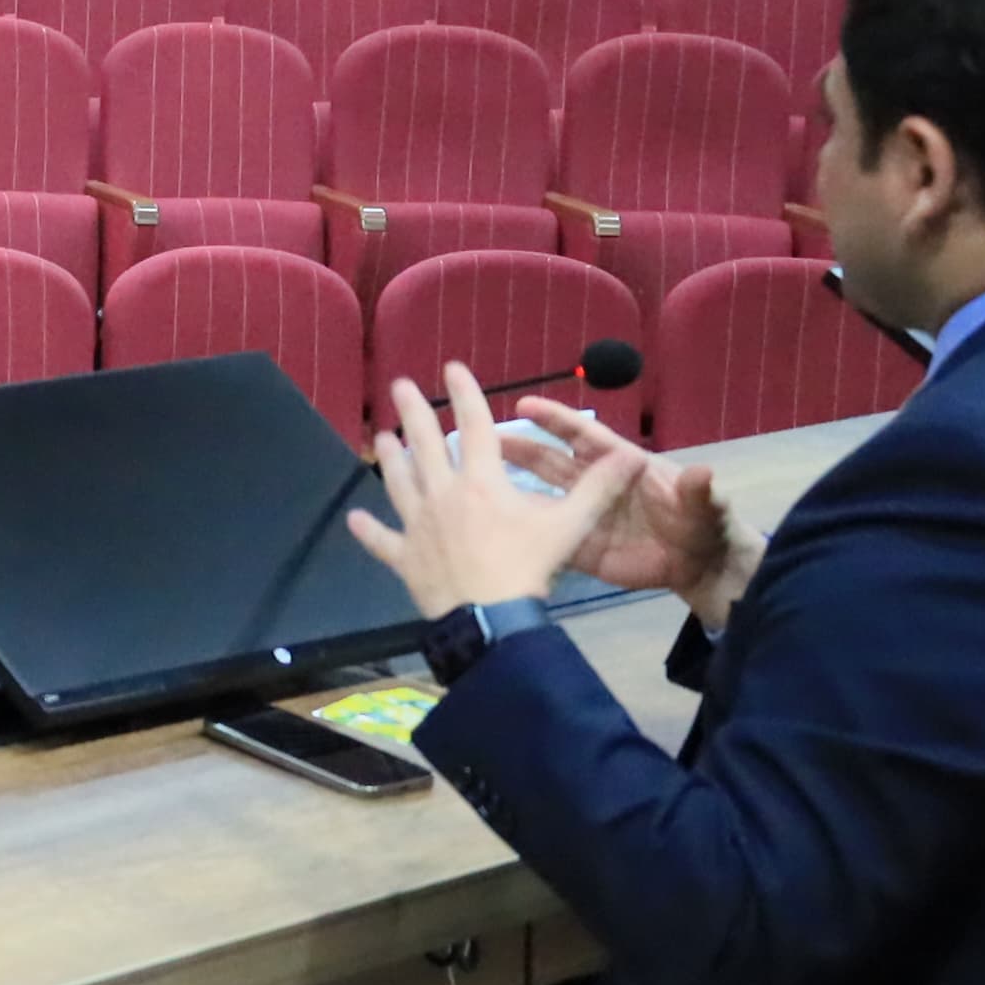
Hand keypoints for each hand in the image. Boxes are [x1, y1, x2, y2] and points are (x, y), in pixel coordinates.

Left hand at [348, 369, 628, 621]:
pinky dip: (369, 531)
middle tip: (397, 386)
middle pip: (425, 445)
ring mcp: (419, 526)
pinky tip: (353, 520)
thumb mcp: (570, 525)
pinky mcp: (406, 558)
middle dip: (412, 412)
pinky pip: (383, 542)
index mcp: (482, 482)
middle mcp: (444, 495)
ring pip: (400, 484)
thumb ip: (597, 489)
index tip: (452, 367)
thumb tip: (630, 456)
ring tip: (382, 438)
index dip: (465, 394)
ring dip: (390, 459)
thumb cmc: (528, 567)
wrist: (490, 617)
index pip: (474, 426)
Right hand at [504, 395, 757, 629]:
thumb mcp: (704, 506)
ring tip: (473, 480)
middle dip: (519, 449)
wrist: (699, 565)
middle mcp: (595, 485)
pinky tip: (489, 527)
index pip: (583, 436)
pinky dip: (520, 530)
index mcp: (620, 464)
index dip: (555, 420)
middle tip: (480, 437)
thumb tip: (703, 472)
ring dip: (510, 486)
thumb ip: (698, 491)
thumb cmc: (702, 523)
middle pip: (550, 461)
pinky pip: (546, 535)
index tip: (524, 406)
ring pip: (541, 496)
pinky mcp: (581, 546)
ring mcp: (584, 516)